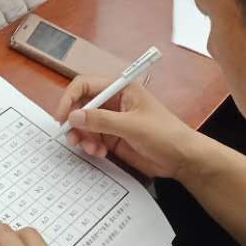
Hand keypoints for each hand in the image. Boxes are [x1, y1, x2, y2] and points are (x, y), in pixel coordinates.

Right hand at [53, 77, 201, 178]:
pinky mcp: (113, 138)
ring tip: (92, 149)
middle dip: (75, 122)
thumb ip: (101, 120)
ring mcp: (112, 121)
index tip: (62, 116)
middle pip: (81, 106)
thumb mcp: (132, 126)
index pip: (86, 85)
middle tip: (72, 138)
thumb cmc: (165, 134)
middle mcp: (114, 102)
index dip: (70, 98)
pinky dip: (90, 146)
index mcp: (121, 89)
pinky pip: (92, 139)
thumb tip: (74, 117)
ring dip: (82, 137)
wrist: (182, 159)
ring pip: (84, 125)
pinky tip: (100, 153)